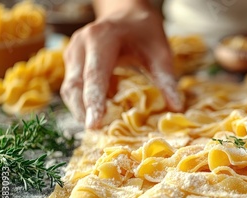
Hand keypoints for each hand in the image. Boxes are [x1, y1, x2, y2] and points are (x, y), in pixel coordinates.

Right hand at [60, 1, 182, 128]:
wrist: (127, 14)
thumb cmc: (144, 32)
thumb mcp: (160, 51)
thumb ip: (166, 77)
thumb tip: (176, 106)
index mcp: (101, 38)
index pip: (94, 75)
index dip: (94, 101)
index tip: (94, 125)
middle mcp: (81, 44)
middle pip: (76, 85)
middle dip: (84, 111)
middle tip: (96, 134)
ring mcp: (73, 52)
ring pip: (70, 88)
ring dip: (81, 110)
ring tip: (99, 128)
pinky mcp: (72, 61)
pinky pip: (73, 87)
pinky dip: (84, 103)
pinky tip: (99, 115)